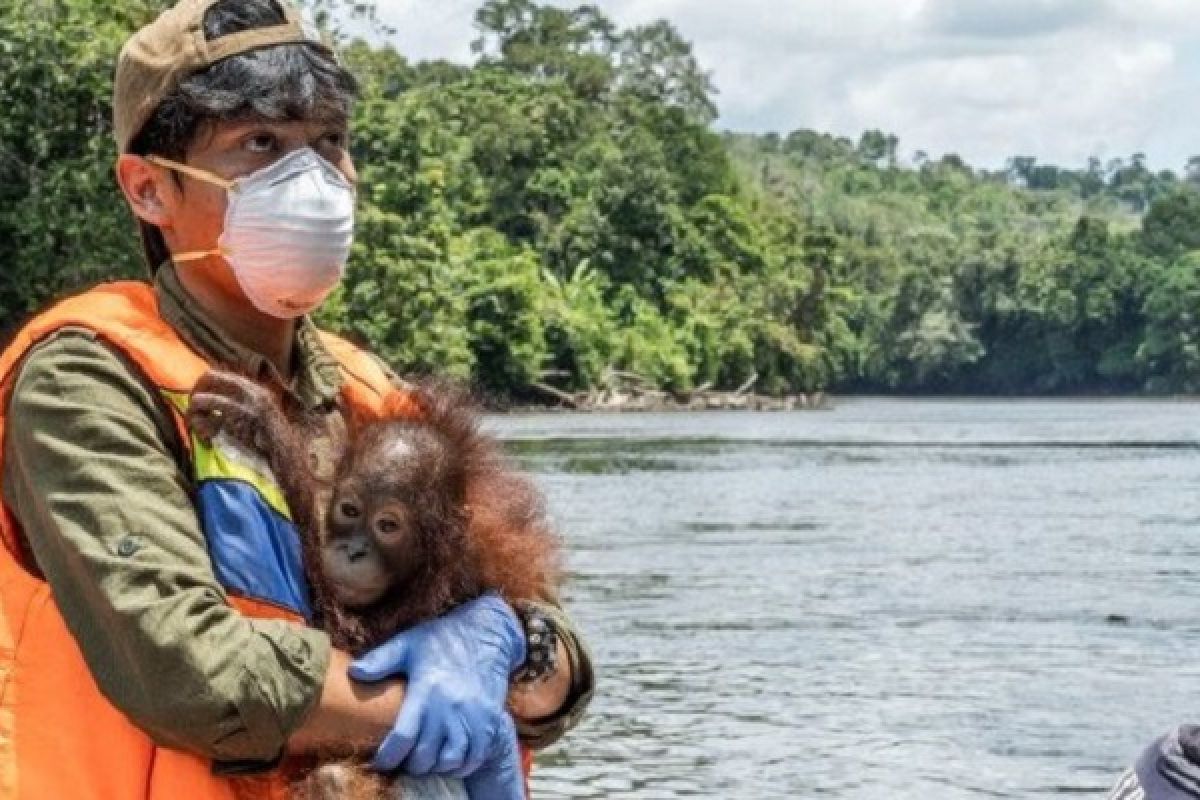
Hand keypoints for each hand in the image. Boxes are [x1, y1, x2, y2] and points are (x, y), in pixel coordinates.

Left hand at [349, 593, 525, 780]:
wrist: (487, 632)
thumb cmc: (443, 638)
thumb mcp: (409, 642)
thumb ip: (381, 659)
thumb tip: (353, 672)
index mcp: (426, 690)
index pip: (403, 737)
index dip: (389, 756)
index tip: (381, 762)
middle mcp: (450, 706)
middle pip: (426, 755)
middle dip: (412, 764)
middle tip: (404, 760)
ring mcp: (473, 714)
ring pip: (451, 759)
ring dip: (436, 765)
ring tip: (427, 760)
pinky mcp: (490, 718)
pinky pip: (476, 754)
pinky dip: (462, 764)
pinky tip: (451, 758)